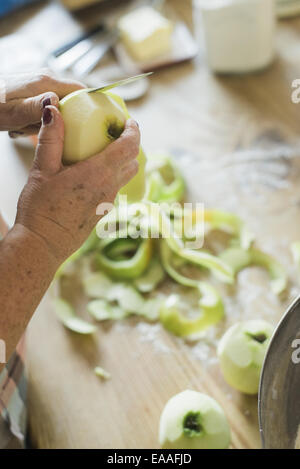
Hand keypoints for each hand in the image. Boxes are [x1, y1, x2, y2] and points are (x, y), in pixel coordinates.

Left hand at [0, 70, 83, 135]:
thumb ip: (37, 107)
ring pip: (58, 108)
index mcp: (46, 82)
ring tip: (25, 128)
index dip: (90, 108)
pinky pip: (45, 109)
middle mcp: (46, 79)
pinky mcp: (33, 91)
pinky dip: (37, 121)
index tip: (91, 126)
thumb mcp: (15, 113)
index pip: (81, 91)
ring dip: (47, 123)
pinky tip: (22, 125)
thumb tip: (56, 102)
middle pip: (72, 101)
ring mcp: (39, 84)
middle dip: (64, 121)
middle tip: (45, 132)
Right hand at [16, 105, 139, 261]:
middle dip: (130, 144)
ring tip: (103, 151)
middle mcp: (109, 187)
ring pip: (125, 176)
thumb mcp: (42, 170)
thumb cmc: (41, 210)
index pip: (129, 146)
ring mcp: (108, 202)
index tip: (129, 121)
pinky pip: (114, 189)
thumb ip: (51, 138)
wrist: (43, 246)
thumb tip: (53, 108)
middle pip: (133, 161)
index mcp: (98, 173)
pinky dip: (111, 176)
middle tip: (115, 133)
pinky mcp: (102, 213)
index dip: (133, 131)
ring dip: (121, 161)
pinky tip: (91, 175)